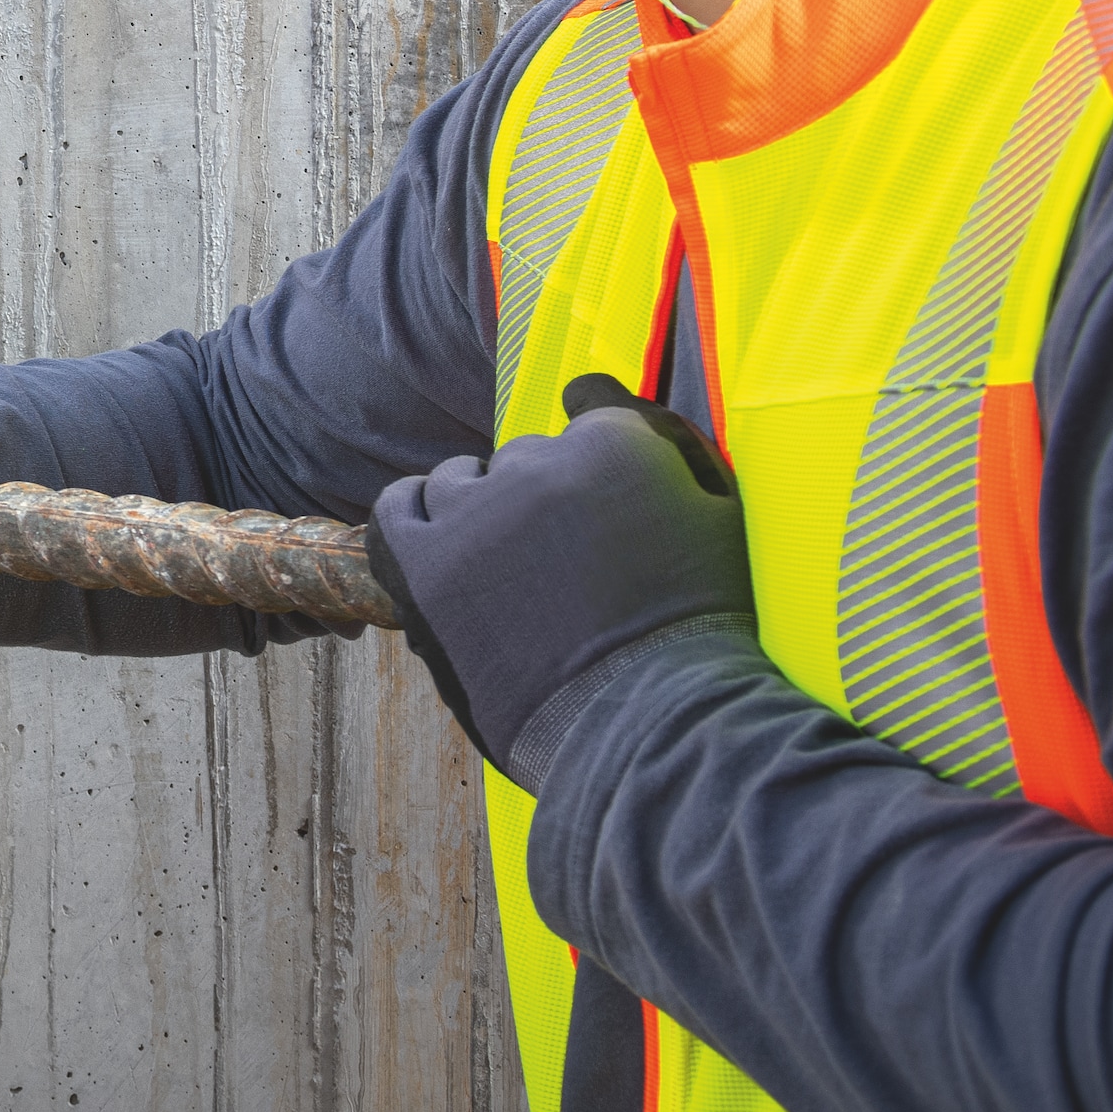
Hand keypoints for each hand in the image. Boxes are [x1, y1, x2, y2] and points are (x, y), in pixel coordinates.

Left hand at [368, 373, 752, 782]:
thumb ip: (663, 441)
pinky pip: (396, 509)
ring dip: (478, 515)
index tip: (596, 515)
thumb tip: (585, 387)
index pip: (586, 420)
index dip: (592, 474)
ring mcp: (473, 513)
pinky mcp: (423, 563)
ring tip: (510, 574)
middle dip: (541, 504)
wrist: (649, 725)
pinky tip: (439, 550)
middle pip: (523, 461)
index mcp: (611, 446)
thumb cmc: (698, 633)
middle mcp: (536, 465)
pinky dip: (415, 520)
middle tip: (563, 569)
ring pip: (458, 483)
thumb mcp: (716, 520)